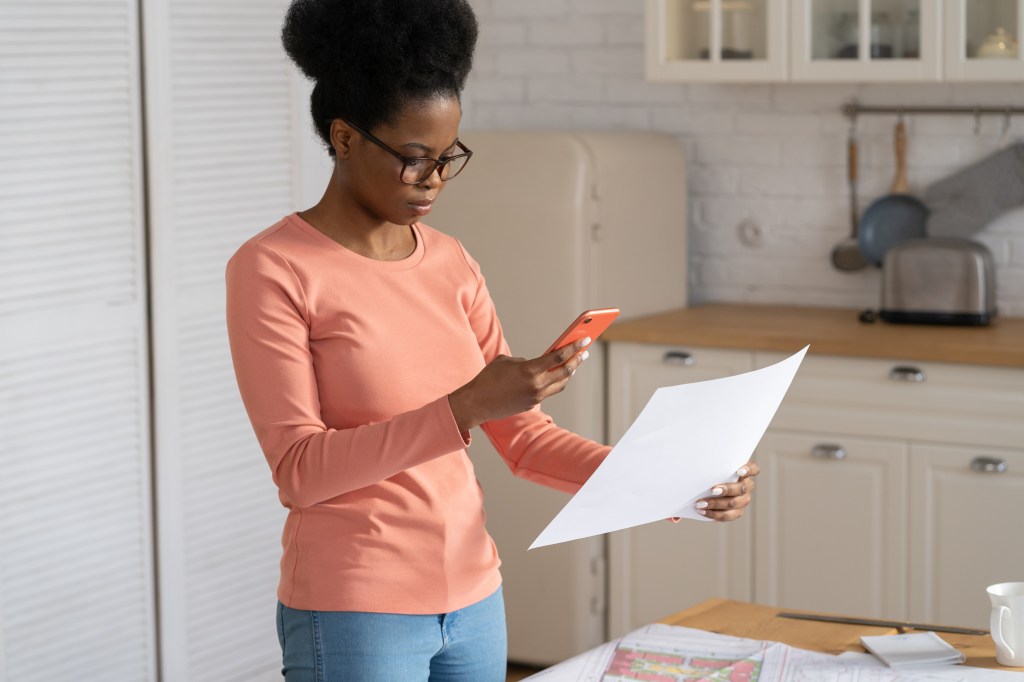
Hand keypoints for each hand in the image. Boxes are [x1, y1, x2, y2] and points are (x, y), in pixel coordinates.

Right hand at [448, 338, 590, 431]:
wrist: (477, 403)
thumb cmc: (488, 377)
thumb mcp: (506, 361)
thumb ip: (526, 362)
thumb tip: (539, 364)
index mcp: (530, 370)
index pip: (558, 356)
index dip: (573, 347)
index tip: (584, 340)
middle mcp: (536, 385)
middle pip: (565, 371)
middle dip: (577, 360)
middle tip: (584, 352)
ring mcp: (535, 396)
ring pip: (560, 383)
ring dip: (569, 373)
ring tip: (574, 364)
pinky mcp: (531, 404)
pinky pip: (549, 391)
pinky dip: (555, 382)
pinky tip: (557, 375)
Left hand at [670, 461, 759, 522]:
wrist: (703, 486)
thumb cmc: (706, 472)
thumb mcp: (705, 468)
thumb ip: (701, 469)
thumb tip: (689, 474)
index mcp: (743, 472)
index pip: (754, 469)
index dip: (748, 470)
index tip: (737, 471)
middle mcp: (746, 486)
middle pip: (742, 488)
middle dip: (727, 489)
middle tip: (712, 490)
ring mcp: (743, 500)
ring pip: (735, 503)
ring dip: (717, 504)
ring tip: (700, 504)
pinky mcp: (736, 512)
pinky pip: (729, 516)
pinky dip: (715, 514)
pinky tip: (703, 512)